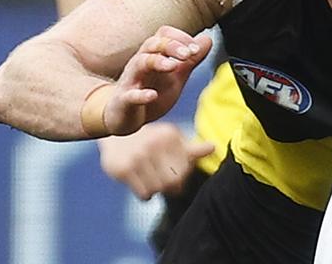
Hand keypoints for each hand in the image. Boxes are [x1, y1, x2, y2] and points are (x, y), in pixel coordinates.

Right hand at [98, 122, 216, 199]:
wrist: (117, 136)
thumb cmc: (152, 142)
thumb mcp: (172, 141)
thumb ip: (193, 149)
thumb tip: (214, 147)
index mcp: (170, 136)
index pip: (184, 171)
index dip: (182, 178)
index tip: (175, 175)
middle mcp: (155, 144)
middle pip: (172, 183)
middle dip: (170, 187)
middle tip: (164, 182)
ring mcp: (138, 156)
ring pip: (158, 190)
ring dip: (156, 190)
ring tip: (151, 179)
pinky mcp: (124, 169)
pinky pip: (144, 195)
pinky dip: (145, 194)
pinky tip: (141, 183)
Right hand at [104, 26, 212, 135]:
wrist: (124, 116)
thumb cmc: (150, 90)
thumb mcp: (175, 76)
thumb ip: (191, 60)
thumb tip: (208, 40)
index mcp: (153, 54)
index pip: (164, 34)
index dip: (181, 37)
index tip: (196, 50)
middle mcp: (140, 63)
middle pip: (152, 43)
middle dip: (172, 45)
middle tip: (188, 54)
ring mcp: (131, 81)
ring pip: (140, 63)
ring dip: (157, 62)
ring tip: (173, 66)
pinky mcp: (124, 101)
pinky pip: (130, 95)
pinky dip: (141, 95)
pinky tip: (152, 95)